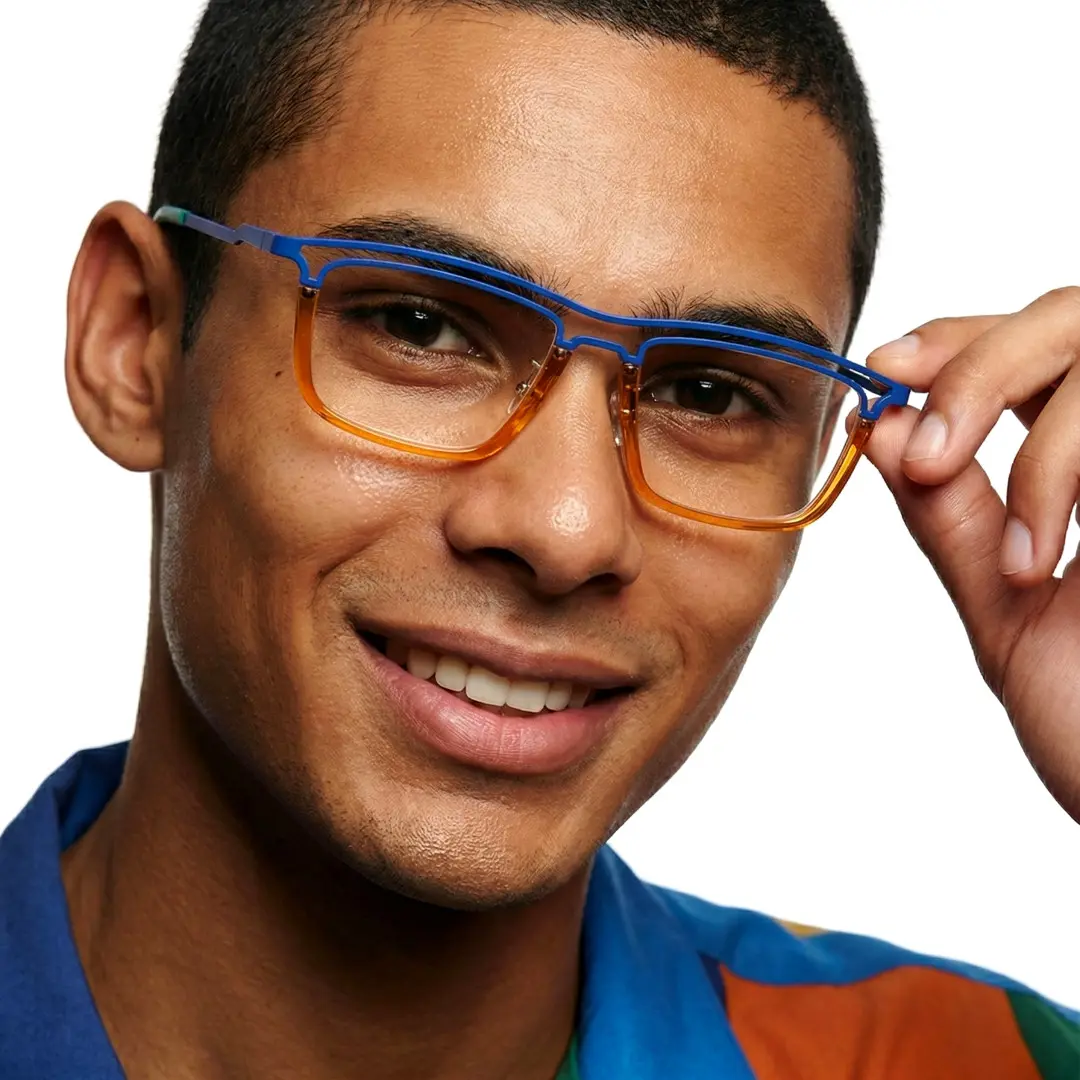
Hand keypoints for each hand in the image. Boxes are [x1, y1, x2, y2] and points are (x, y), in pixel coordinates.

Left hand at [864, 287, 1079, 822]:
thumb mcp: (1010, 612)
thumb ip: (951, 519)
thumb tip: (881, 424)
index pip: (1027, 345)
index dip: (957, 341)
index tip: (885, 372)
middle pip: (1072, 314)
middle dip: (983, 367)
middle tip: (927, 454)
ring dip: (1045, 439)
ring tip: (1016, 555)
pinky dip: (1074, 470)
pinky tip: (1053, 559)